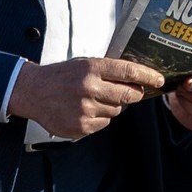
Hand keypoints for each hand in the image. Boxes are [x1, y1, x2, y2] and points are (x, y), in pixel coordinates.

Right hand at [9, 57, 162, 138]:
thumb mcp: (84, 64)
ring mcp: (84, 109)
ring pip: (116, 111)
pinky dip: (99, 118)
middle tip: (130, 92)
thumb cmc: (62, 76)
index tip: (159, 80)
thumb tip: (138, 78)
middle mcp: (89, 88)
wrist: (32, 92)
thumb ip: (108, 71)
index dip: (147, 76)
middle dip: (134, 94)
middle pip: (128, 95)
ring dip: (112, 106)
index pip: (128, 71)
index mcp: (91, 68)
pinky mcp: (80, 126)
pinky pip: (103, 124)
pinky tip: (84, 110)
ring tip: (93, 99)